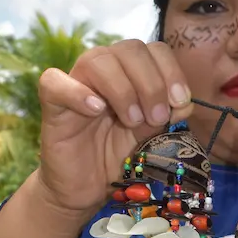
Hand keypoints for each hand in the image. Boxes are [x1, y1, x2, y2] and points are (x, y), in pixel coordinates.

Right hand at [36, 40, 192, 217]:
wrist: (87, 188)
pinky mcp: (53, 104)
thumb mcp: (152, 136)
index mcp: (132, 74)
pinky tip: (96, 110)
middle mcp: (105, 71)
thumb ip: (168, 116)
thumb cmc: (118, 157)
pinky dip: (77, 93)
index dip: (171, 71)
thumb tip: (184, 102)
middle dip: (151, 83)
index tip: (180, 102)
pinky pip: (54, 82)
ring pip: (97, 60)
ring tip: (132, 122)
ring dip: (123, 90)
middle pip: (130, 49)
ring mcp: (77, 83)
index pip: (154, 50)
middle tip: (157, 118)